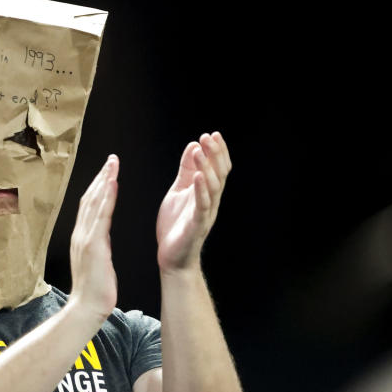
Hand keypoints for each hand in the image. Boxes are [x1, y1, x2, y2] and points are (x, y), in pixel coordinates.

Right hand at [69, 155, 118, 321]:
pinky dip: (106, 197)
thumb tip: (103, 238)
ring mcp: (85, 238)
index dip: (97, 187)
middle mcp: (80, 234)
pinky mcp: (93, 245)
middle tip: (111, 159)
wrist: (86, 309)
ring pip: (93, 202)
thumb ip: (98, 247)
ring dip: (103, 181)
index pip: (89, 206)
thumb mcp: (96, 264)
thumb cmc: (94, 292)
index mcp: (82, 238)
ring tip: (112, 164)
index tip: (107, 172)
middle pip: (89, 198)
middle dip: (101, 177)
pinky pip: (100, 216)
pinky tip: (112, 184)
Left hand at [155, 132, 231, 271]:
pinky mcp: (197, 225)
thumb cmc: (175, 225)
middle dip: (215, 153)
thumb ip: (186, 171)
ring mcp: (205, 213)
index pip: (218, 168)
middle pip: (219, 173)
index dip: (217, 151)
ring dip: (207, 166)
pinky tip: (198, 176)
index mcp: (206, 193)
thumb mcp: (178, 191)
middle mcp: (210, 201)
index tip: (212, 134)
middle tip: (208, 136)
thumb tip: (193, 145)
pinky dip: (201, 189)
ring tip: (200, 150)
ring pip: (213, 187)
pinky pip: (202, 205)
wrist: (172, 258)